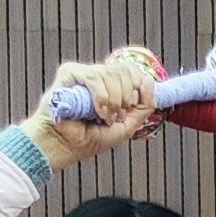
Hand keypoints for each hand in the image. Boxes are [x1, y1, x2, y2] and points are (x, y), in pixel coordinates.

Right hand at [23, 52, 159, 167]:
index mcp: (110, 85)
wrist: (66, 147)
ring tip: (105, 117)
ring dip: (114, 101)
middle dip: (126, 97)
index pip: (132, 70)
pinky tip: (97, 111)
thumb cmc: (91, 138)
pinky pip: (94, 76)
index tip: (131, 108)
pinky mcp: (68, 73)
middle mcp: (97, 76)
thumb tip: (149, 80)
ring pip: (111, 73)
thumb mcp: (128, 125)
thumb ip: (144, 106)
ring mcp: (83, 73)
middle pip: (124, 69)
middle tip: (117, 116)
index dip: (138, 86)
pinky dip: (101, 97)